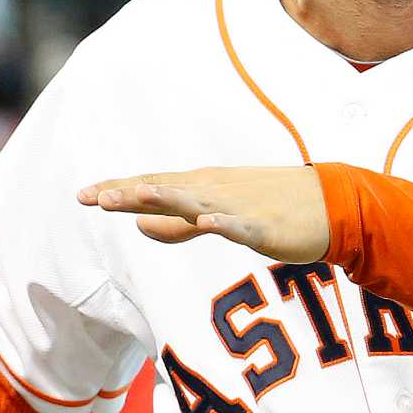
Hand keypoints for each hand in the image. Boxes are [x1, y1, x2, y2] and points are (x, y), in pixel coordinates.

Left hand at [77, 166, 328, 261]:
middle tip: (93, 197)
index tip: (82, 196)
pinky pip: (242, 225)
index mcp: (201, 187)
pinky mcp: (264, 226)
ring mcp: (238, 207)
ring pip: (196, 202)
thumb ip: (177, 223)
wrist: (331, 205)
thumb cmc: (271, 209)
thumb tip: (140, 224)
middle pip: (165, 191)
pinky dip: (225, 221)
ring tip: (136, 196)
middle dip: (129, 193)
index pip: (152, 186)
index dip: (118, 190)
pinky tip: (208, 219)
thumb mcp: (215, 216)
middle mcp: (213, 191)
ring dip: (166, 198)